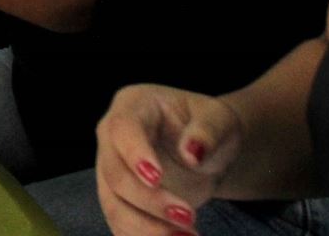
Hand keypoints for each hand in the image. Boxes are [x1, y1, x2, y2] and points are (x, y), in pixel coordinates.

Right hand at [96, 84, 245, 235]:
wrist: (203, 151)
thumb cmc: (208, 126)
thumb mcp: (219, 118)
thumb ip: (208, 130)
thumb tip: (193, 152)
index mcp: (133, 106)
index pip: (123, 129)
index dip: (135, 154)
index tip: (157, 179)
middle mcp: (111, 138)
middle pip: (114, 173)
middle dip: (149, 201)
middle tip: (189, 217)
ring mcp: (110, 170)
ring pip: (113, 205)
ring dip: (146, 229)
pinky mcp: (117, 199)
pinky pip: (120, 224)